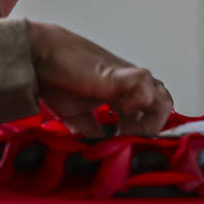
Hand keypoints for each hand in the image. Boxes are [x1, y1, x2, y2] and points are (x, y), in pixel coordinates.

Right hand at [27, 21, 172, 136]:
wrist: (40, 55)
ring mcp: (126, 78)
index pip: (149, 115)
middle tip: (126, 139)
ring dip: (149, 120)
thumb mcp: (76, 115)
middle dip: (149, 130)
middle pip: (162, 107)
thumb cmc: (54, 78)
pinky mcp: (119, 73)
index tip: (123, 145)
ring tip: (126, 128)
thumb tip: (101, 149)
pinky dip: (140, 101)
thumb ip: (91, 130)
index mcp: (120, 94)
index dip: (141, 133)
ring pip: (162, 97)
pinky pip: (146, 84)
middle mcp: (128, 86)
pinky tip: (121, 109)